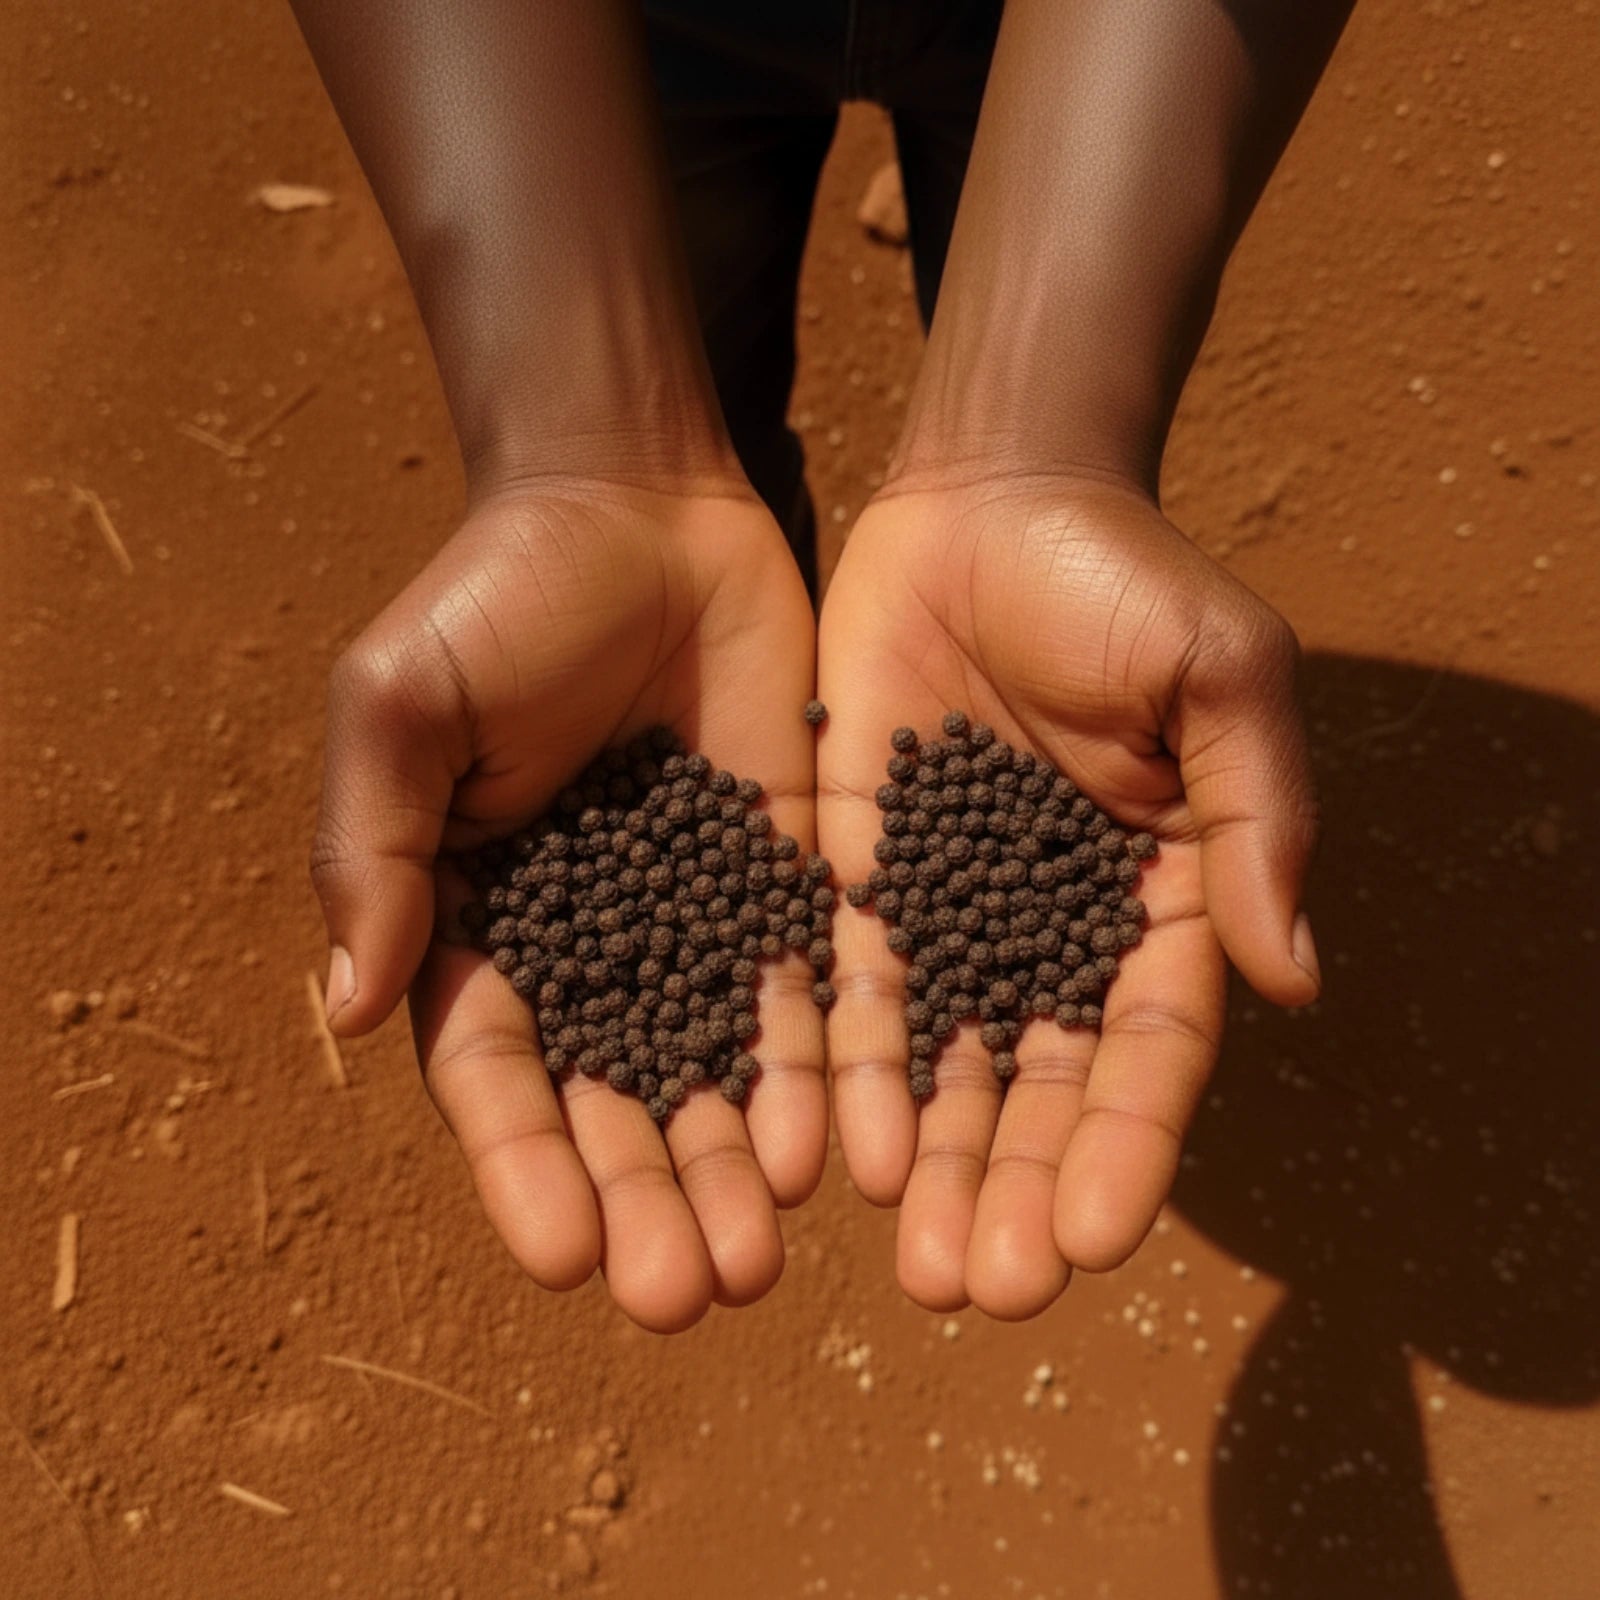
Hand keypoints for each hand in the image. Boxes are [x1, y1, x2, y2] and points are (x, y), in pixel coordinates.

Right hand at [311, 476, 823, 1330]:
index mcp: (478, 914)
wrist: (636, 502)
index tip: (557, 1255)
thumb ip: (374, 848)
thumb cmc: (497, 592)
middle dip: (642, 1197)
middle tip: (683, 1296)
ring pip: (710, 1067)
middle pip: (613, 1095)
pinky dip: (806, 1069)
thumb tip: (345, 1009)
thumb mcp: (403, 704)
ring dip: (727, 1169)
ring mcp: (692, 912)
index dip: (520, 1163)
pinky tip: (824, 1149)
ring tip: (757, 1263)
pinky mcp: (781, 873)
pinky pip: (796, 987)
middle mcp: (590, 937)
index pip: (494, 1069)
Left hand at [817, 470, 1317, 1318]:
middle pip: (1034, 1081)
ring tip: (914, 1262)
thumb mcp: (1224, 677)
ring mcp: (946, 904)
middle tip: (983, 1289)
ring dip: (929, 1163)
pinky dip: (845, 1067)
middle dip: (1013, 1185)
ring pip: (940, 1059)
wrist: (986, 500)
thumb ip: (1258, 822)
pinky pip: (849, 982)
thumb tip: (1294, 981)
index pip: (1145, 1045)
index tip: (1091, 1238)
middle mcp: (1047, 923)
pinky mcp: (857, 868)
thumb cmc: (1123, 577)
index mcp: (1154, 895)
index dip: (1122, 1143)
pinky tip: (831, 1149)